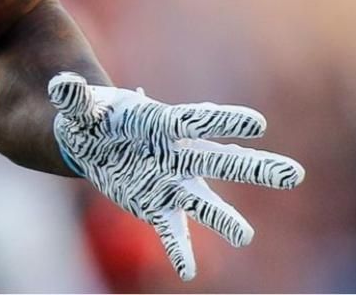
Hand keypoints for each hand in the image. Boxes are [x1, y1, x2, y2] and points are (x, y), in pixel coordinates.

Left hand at [48, 72, 303, 280]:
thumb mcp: (79, 106)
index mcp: (163, 123)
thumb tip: (61, 85)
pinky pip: (171, 230)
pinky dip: (178, 249)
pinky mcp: (156, 205)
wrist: (94, 139)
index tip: (258, 125)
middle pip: (219, 162)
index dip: (226, 122)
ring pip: (203, 202)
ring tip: (245, 236)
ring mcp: (170, 182)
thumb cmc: (95, 115)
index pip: (199, 121)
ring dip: (224, 219)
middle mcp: (177, 154)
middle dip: (255, 168)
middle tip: (293, 174)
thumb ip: (73, 97)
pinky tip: (185, 271)